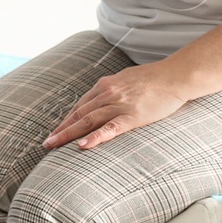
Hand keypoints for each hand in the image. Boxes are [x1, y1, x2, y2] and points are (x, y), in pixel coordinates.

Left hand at [41, 62, 191, 150]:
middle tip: (46, 143)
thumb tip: (102, 100)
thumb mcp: (126, 79)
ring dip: (68, 134)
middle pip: (79, 114)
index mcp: (105, 85)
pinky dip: (95, 137)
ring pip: (88, 121)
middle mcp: (108, 93)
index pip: (80, 106)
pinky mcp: (133, 116)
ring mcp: (119, 104)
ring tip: (54, 146)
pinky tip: (83, 145)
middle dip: (61, 129)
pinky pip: (110, 128)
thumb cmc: (154, 79)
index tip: (55, 132)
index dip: (66, 120)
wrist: (175, 76)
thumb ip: (113, 89)